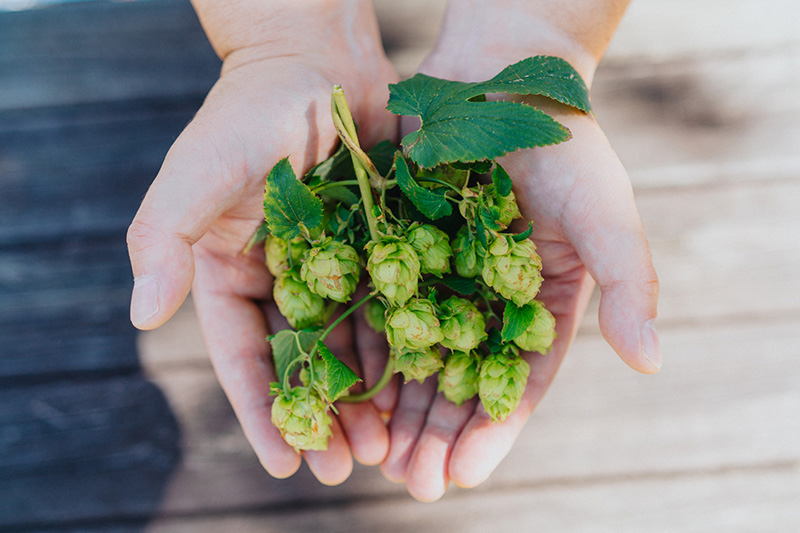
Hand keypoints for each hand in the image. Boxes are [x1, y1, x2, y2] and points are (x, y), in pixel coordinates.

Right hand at [126, 2, 398, 484]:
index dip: (264, 412)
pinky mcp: (381, 246)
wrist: (318, 59)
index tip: (286, 463)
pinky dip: (406, 344)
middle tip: (354, 468)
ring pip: (354, 343)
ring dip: (371, 395)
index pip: (243, 358)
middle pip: (305, 363)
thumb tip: (143, 318)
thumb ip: (162, 240)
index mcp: (233, 272)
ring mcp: (336, 265)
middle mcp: (285, 278)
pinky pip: (395, 304)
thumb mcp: (196, 171)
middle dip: (326, 417)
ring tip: (393, 443)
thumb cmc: (247, 111)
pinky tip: (423, 381)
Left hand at [379, 6, 659, 500]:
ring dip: (395, 406)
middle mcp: (486, 302)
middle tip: (410, 482)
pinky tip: (344, 385)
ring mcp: (438, 278)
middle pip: (459, 382)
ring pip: (413, 356)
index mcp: (540, 306)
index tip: (462, 473)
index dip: (492, 431)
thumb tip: (651, 361)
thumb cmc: (563, 147)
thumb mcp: (605, 214)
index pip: (518, 384)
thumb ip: (630, 283)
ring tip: (372, 454)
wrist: (501, 78)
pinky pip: (375, 307)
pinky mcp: (395, 251)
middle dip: (435, 434)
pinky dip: (362, 347)